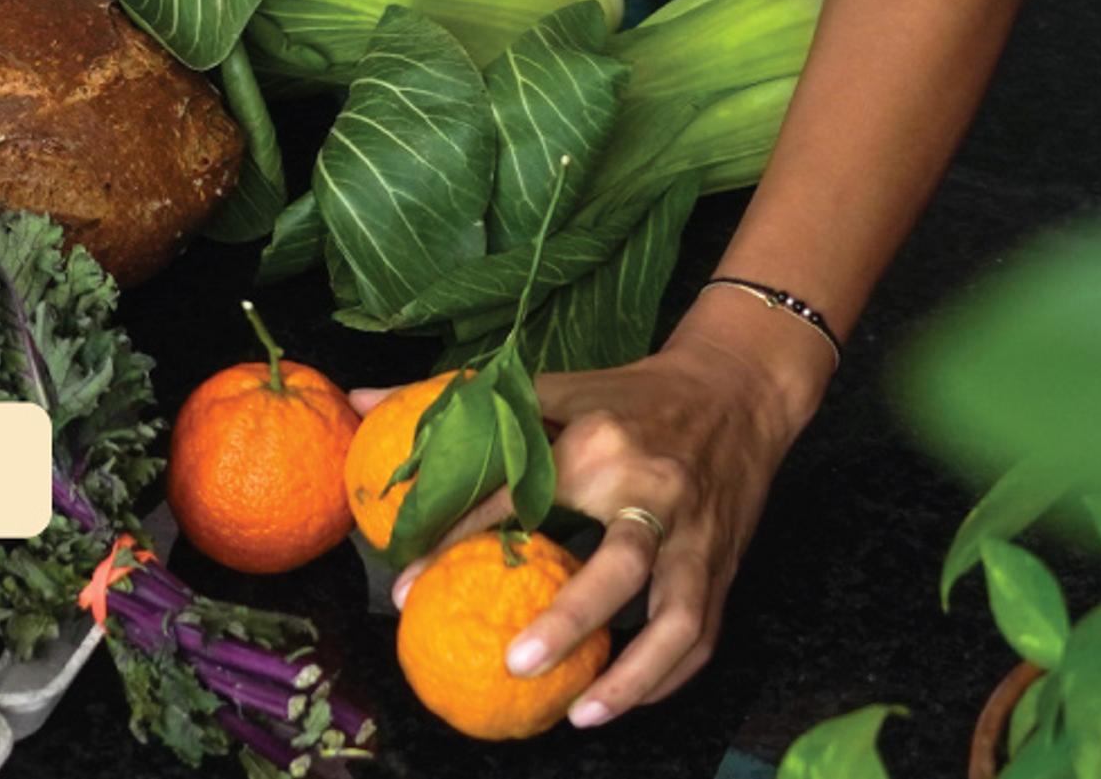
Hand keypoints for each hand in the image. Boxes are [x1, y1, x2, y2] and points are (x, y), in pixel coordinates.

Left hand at [368, 315, 825, 726]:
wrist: (739, 389)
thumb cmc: (630, 392)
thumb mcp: (554, 385)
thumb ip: (458, 400)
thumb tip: (361, 396)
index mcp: (598, 441)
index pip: (519, 495)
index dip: (458, 536)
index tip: (405, 583)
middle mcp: (652, 490)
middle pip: (617, 567)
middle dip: (567, 620)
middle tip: (511, 663)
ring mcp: (696, 534)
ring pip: (676, 617)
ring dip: (633, 675)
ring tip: (580, 715)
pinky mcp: (724, 563)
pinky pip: (702, 633)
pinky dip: (666, 675)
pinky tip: (625, 701)